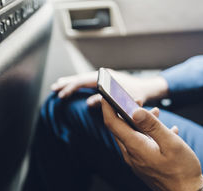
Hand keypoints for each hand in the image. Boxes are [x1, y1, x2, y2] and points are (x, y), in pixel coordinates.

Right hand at [51, 70, 168, 107]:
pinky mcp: (106, 81)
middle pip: (81, 77)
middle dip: (67, 83)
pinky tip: (71, 88)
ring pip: (84, 78)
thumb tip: (88, 103)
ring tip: (57, 87)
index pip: (84, 81)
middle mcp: (105, 75)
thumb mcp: (124, 101)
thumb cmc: (139, 95)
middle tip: (53, 89)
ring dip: (71, 82)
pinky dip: (78, 84)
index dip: (71, 87)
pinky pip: (89, 82)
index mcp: (107, 78)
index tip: (62, 94)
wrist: (149, 89)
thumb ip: (106, 103)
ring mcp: (105, 77)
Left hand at [101, 98, 202, 190]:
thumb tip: (135, 110)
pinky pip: (140, 145)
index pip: (113, 123)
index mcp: (135, 147)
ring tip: (155, 113)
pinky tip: (165, 131)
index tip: (106, 92)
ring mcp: (136, 162)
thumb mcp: (171, 143)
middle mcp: (131, 155)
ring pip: (131, 136)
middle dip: (125, 111)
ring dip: (139, 123)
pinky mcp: (143, 166)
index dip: (107, 106)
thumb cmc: (182, 170)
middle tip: (137, 100)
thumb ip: (152, 125)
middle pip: (120, 129)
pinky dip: (147, 134)